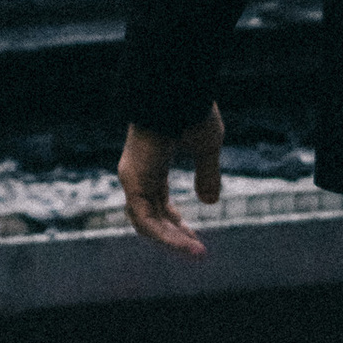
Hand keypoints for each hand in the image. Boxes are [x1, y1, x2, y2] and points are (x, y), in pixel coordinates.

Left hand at [119, 106, 223, 254]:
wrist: (177, 90)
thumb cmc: (192, 110)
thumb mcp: (207, 146)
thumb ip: (207, 174)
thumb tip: (210, 203)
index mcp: (151, 164)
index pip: (157, 201)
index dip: (174, 220)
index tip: (193, 235)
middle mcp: (138, 173)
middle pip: (150, 216)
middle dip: (173, 235)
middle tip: (196, 249)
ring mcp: (133, 178)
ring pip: (146, 224)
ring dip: (172, 241)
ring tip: (197, 252)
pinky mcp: (133, 182)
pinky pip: (146, 221)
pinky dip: (166, 236)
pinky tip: (188, 245)